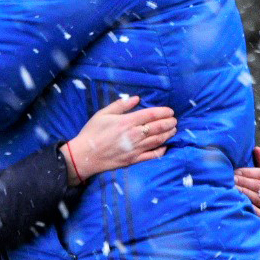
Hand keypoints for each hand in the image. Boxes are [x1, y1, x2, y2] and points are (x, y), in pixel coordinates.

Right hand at [61, 95, 175, 185]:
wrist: (85, 155)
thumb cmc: (92, 132)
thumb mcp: (103, 114)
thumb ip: (121, 105)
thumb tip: (136, 98)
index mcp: (127, 122)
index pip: (151, 115)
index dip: (163, 112)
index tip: (170, 111)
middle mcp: (134, 135)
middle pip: (157, 128)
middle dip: (169, 123)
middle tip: (175, 120)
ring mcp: (135, 149)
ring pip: (157, 141)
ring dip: (168, 134)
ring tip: (174, 130)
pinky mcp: (134, 160)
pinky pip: (152, 156)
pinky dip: (161, 151)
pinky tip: (166, 146)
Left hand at [235, 146, 259, 225]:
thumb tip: (256, 148)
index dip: (247, 172)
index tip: (234, 171)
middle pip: (258, 185)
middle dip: (243, 182)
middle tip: (230, 179)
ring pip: (258, 198)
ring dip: (244, 193)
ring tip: (232, 190)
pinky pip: (259, 213)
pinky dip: (250, 208)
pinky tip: (240, 204)